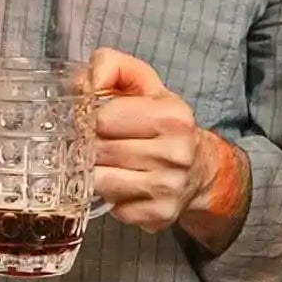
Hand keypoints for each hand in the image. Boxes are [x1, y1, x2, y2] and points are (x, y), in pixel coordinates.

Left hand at [87, 48, 242, 232]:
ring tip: (109, 165)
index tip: (96, 122)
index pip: (105, 118)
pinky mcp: (160, 215)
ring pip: (102, 182)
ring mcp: (168, 187)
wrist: (199, 168)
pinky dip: (113, 199)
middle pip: (101, 151)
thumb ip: (112, 67)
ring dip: (98, 174)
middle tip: (97, 145)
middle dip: (92, 148)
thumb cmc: (163, 124)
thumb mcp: (144, 85)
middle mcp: (176, 152)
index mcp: (172, 116)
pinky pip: (115, 209)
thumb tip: (81, 82)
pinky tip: (124, 187)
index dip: (92, 120)